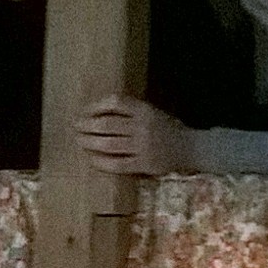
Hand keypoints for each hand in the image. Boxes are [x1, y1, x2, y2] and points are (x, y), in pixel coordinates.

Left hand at [76, 96, 192, 176]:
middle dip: (86, 125)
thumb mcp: (153, 112)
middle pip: (107, 124)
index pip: (115, 103)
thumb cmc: (168, 128)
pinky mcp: (143, 164)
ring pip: (109, 144)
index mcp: (144, 110)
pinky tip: (92, 159)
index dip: (96, 106)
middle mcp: (142, 126)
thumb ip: (131, 112)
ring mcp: (142, 147)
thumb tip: (99, 113)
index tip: (84, 110)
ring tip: (80, 141)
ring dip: (90, 142)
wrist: (191, 148)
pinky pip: (117, 164)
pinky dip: (101, 161)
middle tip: (75, 126)